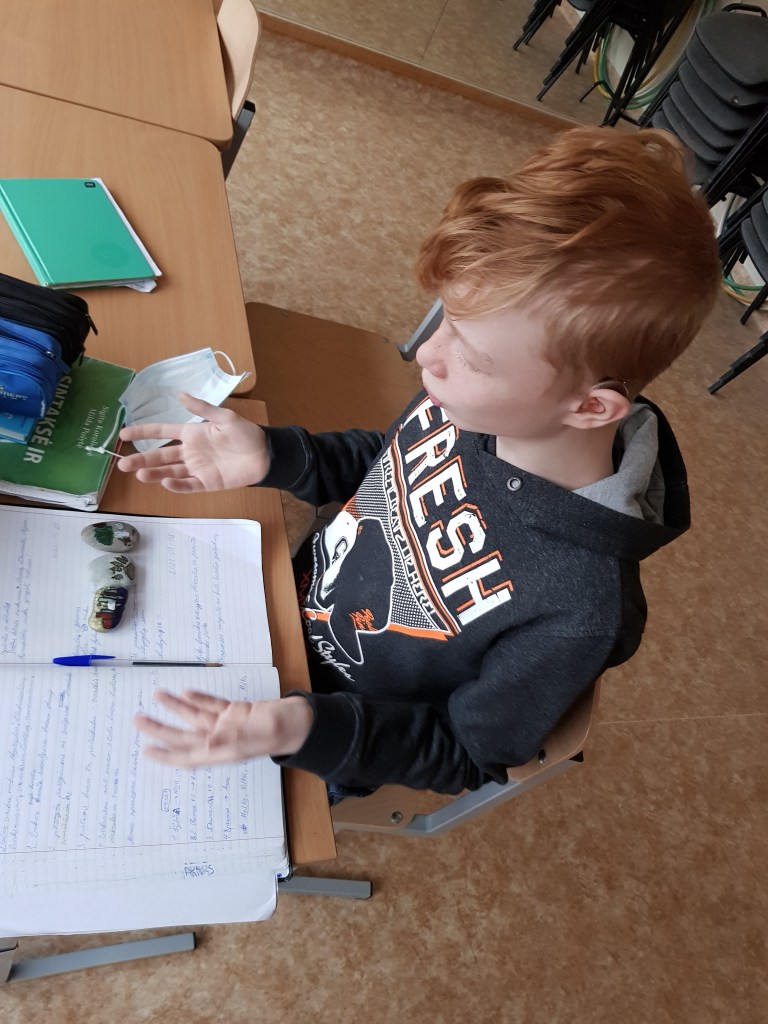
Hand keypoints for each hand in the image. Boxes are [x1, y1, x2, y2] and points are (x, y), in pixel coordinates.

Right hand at [117, 393, 269, 491]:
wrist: (265, 455)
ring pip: (170, 472)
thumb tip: (180, 395)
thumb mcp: (225, 417)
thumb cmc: (246, 434)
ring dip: (155, 474)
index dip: (143, 432)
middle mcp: (190, 452)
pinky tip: (165, 483)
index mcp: (192, 433)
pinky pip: (188, 485)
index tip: (123, 434)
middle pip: (160, 456)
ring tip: (139, 475)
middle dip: (141, 460)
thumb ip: (202, 408)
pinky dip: (177, 485)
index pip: (162, 432)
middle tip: (123, 464)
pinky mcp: (207, 483)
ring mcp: (197, 468)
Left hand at [135, 691, 313, 767]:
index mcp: (223, 751)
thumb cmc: (282, 730)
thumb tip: (206, 746)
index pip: (187, 755)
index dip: (166, 755)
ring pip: (195, 716)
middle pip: (184, 735)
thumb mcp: (254, 736)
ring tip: (157, 696)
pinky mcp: (237, 712)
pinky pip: (212, 705)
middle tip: (138, 721)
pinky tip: (186, 693)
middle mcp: (221, 739)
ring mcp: (228, 725)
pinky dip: (199, 699)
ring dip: (176, 707)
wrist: (301, 720)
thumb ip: (229, 740)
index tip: (146, 750)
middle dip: (160, 728)